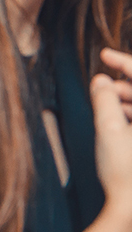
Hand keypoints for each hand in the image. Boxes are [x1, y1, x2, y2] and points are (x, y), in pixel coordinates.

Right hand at [92, 49, 131, 205]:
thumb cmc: (127, 176)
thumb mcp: (108, 130)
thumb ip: (104, 98)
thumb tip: (101, 80)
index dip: (124, 62)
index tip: (104, 55)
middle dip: (125, 85)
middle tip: (102, 86)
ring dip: (130, 102)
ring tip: (107, 107)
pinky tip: (118, 124)